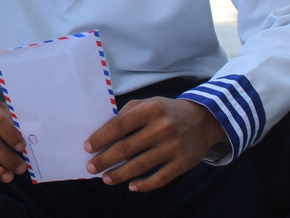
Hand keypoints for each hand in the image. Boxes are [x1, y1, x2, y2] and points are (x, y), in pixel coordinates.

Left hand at [85, 97, 226, 191]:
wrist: (202, 119)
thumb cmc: (165, 111)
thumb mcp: (146, 103)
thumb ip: (125, 115)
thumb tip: (102, 134)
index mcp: (150, 109)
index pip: (118, 125)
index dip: (100, 138)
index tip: (87, 148)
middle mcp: (163, 127)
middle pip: (126, 148)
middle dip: (105, 160)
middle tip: (91, 168)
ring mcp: (174, 146)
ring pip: (140, 166)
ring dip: (119, 175)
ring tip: (106, 179)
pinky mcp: (184, 162)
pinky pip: (160, 178)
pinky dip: (144, 185)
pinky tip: (131, 186)